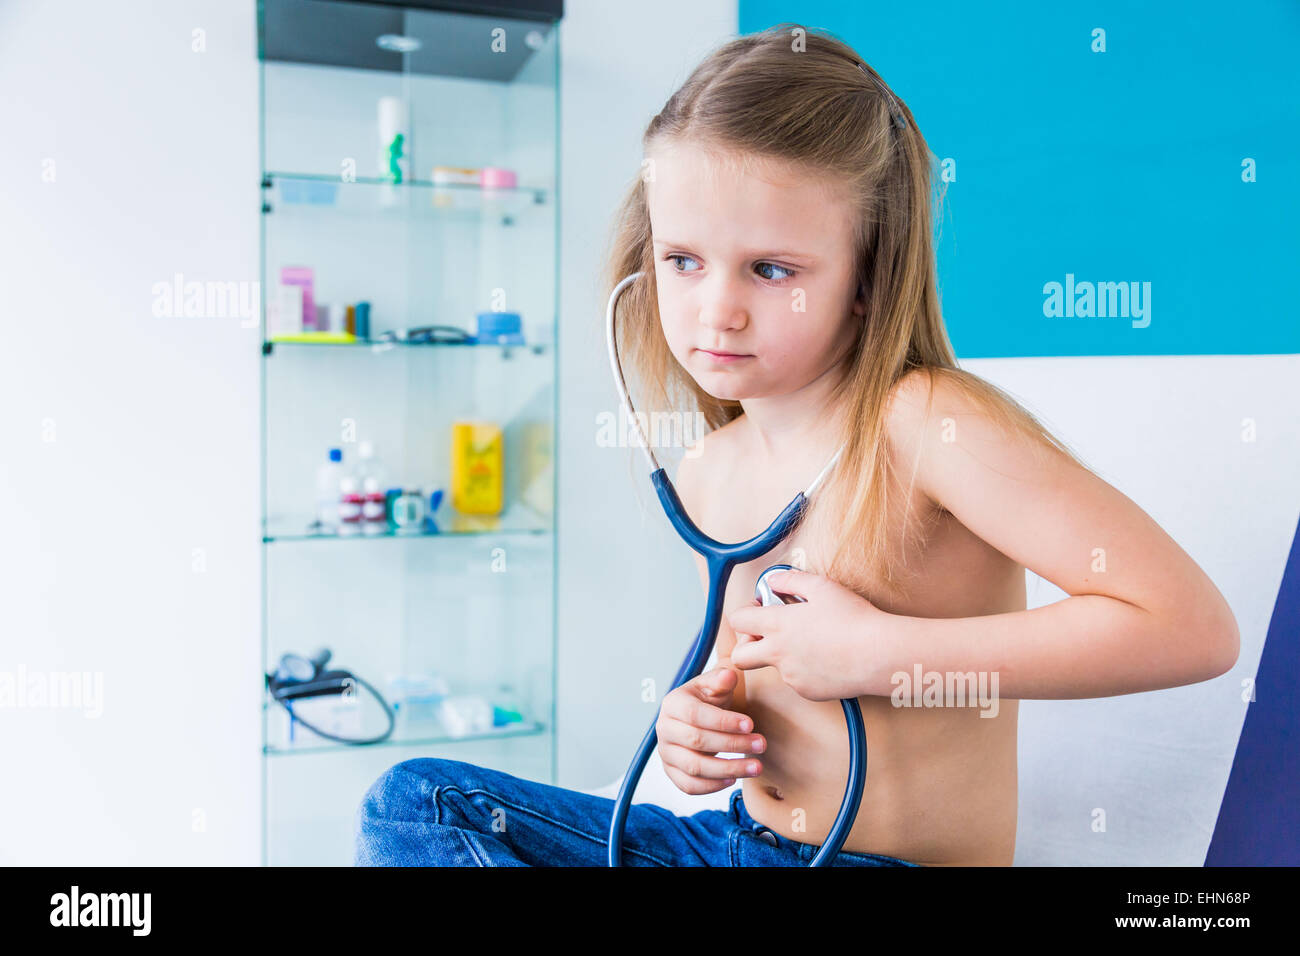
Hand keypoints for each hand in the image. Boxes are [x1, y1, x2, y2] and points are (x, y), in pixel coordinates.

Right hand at [656, 664, 764, 794]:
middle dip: (732, 744)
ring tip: (756, 766)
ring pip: (694, 767)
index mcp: (672, 704)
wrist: (695, 717)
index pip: (696, 715)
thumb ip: (721, 679)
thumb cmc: (706, 700)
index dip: (724, 721)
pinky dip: (712, 786)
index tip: (750, 724)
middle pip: (696, 741)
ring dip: (728, 769)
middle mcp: (664, 729)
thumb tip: (729, 675)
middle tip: (761, 744)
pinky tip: (734, 779)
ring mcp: (666, 752)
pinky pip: (688, 785)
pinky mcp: (671, 772)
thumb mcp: (714, 685)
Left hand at [727, 568, 892, 701]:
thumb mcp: (821, 587)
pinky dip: (804, 669)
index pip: (738, 620)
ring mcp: (791, 676)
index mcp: (778, 625)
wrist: (878, 654)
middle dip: (746, 644)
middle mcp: (778, 653)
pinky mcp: (807, 691)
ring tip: (812, 641)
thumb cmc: (854, 618)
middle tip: (765, 635)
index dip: (745, 612)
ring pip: (773, 667)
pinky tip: (826, 657)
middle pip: (740, 656)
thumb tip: (773, 581)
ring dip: (782, 655)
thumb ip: (790, 581)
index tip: (760, 608)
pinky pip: (796, 680)